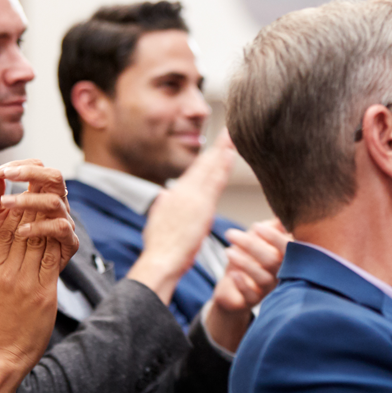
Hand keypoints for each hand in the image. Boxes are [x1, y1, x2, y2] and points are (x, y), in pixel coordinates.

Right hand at [0, 160, 77, 372]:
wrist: (0, 357)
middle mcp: (4, 270)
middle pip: (16, 224)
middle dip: (25, 195)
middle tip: (33, 171)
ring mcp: (23, 280)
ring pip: (35, 236)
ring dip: (43, 209)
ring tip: (49, 187)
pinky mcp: (41, 292)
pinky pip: (51, 259)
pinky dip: (57, 238)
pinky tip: (64, 220)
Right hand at [127, 135, 236, 302]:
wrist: (160, 260)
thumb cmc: (160, 248)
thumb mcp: (158, 222)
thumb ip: (164, 206)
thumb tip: (165, 196)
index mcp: (173, 196)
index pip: (194, 173)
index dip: (206, 159)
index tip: (216, 147)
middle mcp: (182, 192)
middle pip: (203, 166)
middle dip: (216, 148)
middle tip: (229, 132)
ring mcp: (192, 198)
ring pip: (209, 169)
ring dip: (221, 151)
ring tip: (233, 136)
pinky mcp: (201, 207)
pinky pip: (215, 181)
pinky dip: (222, 166)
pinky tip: (230, 154)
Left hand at [205, 220, 291, 351]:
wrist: (231, 290)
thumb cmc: (248, 260)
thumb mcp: (258, 240)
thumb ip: (270, 227)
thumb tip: (281, 212)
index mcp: (285, 257)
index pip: (288, 247)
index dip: (275, 238)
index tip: (256, 227)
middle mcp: (281, 274)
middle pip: (273, 260)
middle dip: (252, 246)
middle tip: (231, 234)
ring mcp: (269, 289)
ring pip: (263, 277)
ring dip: (245, 263)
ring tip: (227, 252)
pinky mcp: (254, 302)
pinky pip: (252, 295)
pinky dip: (242, 283)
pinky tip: (232, 274)